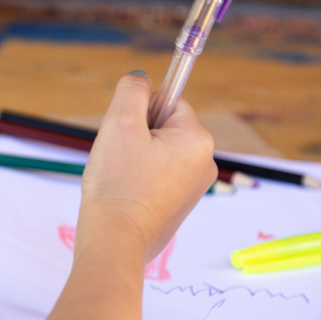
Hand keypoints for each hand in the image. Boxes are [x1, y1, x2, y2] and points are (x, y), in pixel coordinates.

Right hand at [78, 72, 215, 261]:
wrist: (115, 241)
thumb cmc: (118, 184)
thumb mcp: (120, 123)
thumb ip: (132, 91)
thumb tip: (140, 79)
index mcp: (198, 140)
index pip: (170, 101)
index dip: (140, 110)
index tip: (126, 131)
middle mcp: (205, 163)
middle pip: (165, 127)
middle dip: (137, 134)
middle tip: (119, 155)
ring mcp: (194, 188)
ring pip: (158, 152)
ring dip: (135, 156)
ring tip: (120, 176)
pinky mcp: (178, 205)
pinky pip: (157, 176)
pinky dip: (138, 178)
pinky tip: (125, 191)